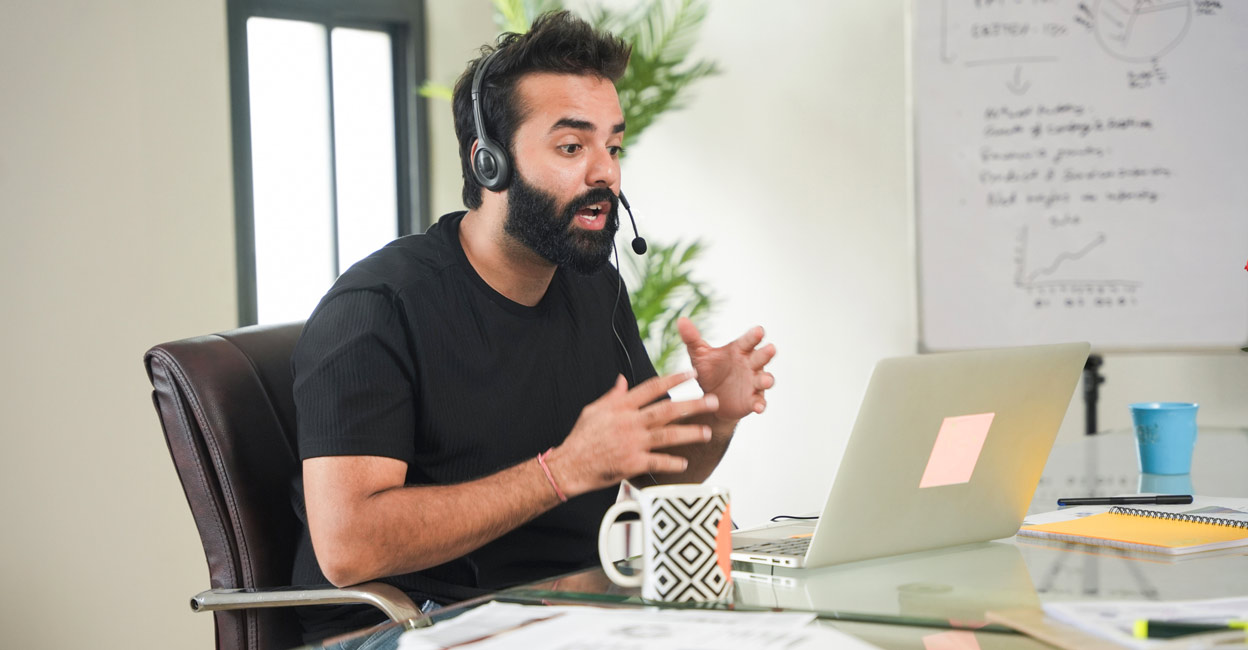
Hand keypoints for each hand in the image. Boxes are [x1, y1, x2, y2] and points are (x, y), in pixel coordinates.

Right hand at [549, 371, 718, 495]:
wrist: (570, 465)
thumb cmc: (581, 438)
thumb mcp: (594, 410)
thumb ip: (613, 395)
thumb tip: (623, 380)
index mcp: (621, 407)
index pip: (652, 388)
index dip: (673, 379)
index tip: (691, 374)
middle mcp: (629, 423)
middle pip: (667, 410)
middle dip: (692, 404)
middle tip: (712, 401)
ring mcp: (632, 443)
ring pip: (667, 436)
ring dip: (690, 434)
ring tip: (706, 432)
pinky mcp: (632, 463)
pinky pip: (657, 462)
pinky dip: (672, 463)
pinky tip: (685, 462)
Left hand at [678, 317, 775, 422]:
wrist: (710, 400)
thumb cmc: (709, 371)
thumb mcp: (699, 355)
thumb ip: (692, 338)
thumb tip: (681, 319)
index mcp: (739, 350)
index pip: (748, 340)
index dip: (754, 335)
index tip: (759, 330)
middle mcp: (751, 364)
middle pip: (761, 357)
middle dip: (766, 353)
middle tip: (771, 348)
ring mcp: (754, 383)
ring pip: (764, 379)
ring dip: (766, 379)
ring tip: (766, 380)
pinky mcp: (752, 400)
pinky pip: (759, 402)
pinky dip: (760, 404)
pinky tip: (758, 408)